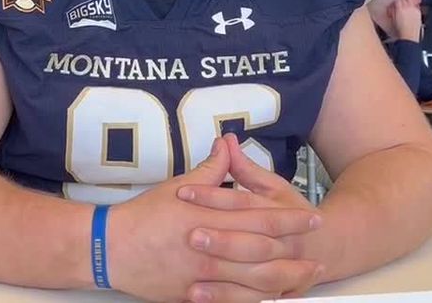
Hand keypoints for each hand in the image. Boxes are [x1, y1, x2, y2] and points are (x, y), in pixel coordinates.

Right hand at [107, 135, 323, 302]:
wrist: (111, 248)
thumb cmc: (144, 215)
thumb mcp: (178, 185)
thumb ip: (210, 170)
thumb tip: (228, 144)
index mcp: (210, 216)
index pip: (259, 216)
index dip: (289, 217)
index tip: (311, 217)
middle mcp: (211, 246)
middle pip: (264, 249)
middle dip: (296, 249)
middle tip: (320, 249)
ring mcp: (204, 274)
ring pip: (255, 279)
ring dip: (286, 277)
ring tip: (307, 275)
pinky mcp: (195, 295)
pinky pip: (234, 300)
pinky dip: (258, 299)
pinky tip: (274, 295)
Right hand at [389, 0, 422, 41]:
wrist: (409, 36)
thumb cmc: (400, 30)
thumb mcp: (393, 20)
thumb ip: (393, 12)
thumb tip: (393, 8)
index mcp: (400, 9)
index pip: (397, 1)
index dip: (395, 3)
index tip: (394, 5)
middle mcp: (408, 7)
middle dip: (402, 1)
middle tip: (400, 5)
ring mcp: (414, 9)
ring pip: (411, 1)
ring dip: (408, 3)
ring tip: (406, 7)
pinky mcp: (419, 12)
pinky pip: (416, 6)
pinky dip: (413, 7)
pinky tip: (411, 11)